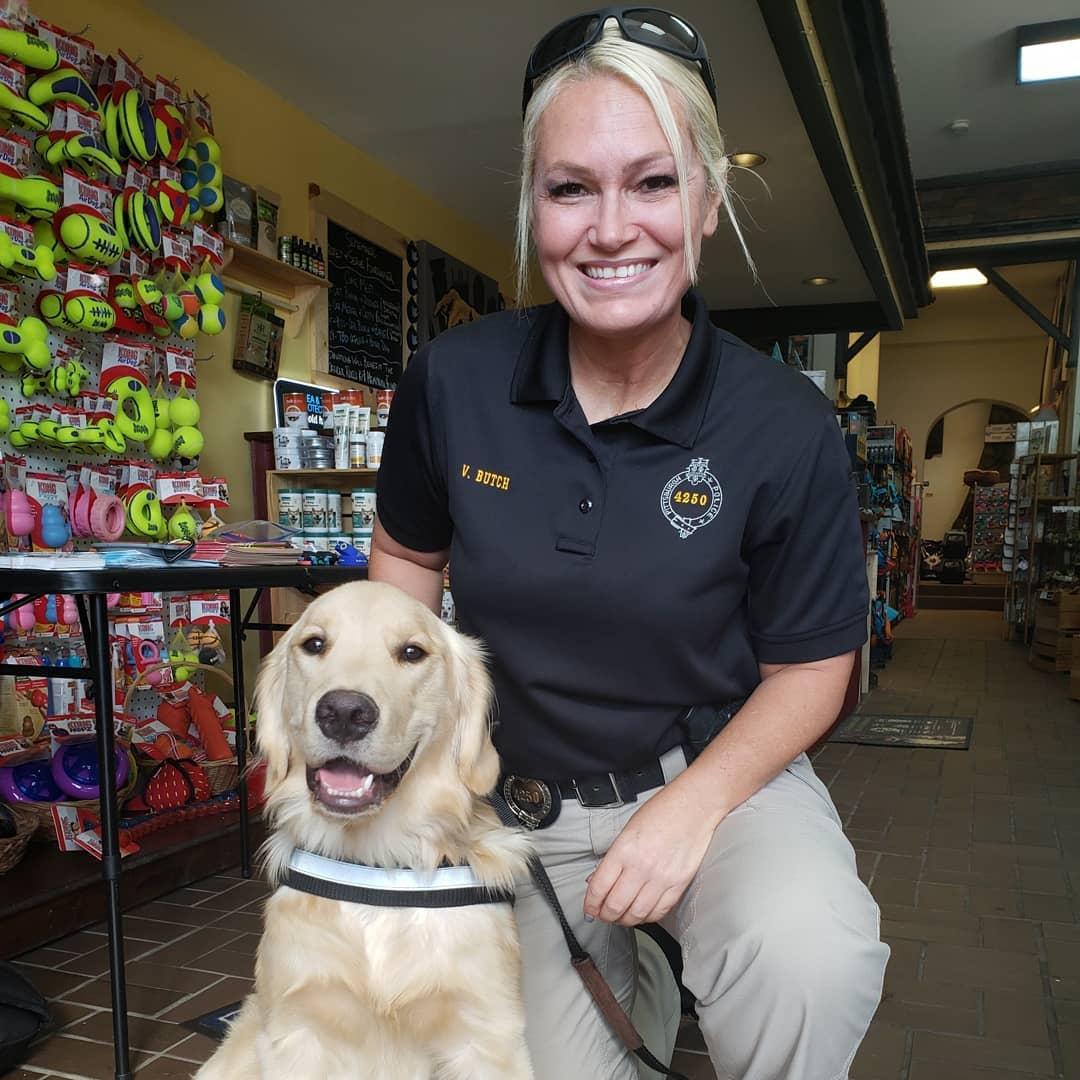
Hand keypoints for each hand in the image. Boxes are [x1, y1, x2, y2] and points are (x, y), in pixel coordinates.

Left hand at [583, 782, 718, 926]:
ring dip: (625, 920)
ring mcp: (662, 877)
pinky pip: (659, 911)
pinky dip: (647, 917)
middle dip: (605, 915)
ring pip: (637, 914)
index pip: (599, 887)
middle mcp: (642, 866)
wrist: (694, 807)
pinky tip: (641, 913)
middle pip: (616, 905)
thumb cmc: (661, 812)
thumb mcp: (628, 830)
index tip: (589, 908)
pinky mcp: (679, 884)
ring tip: (620, 917)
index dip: (590, 904)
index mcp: (625, 849)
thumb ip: (613, 857)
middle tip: (602, 915)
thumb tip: (598, 880)